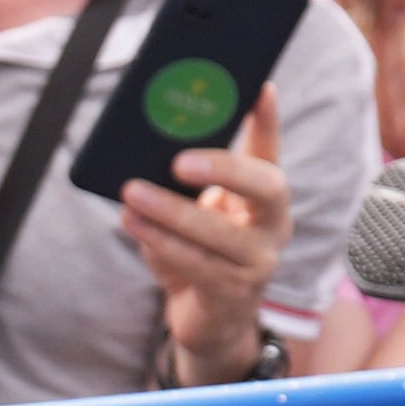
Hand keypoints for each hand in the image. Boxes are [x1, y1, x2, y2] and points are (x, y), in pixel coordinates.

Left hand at [125, 91, 291, 381]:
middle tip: (178, 161)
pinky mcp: (235, 293)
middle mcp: (274, 224)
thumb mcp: (194, 213)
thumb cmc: (198, 253)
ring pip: (220, 232)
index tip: (260, 86)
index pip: (271, 150)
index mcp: (265, 197)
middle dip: (226, 169)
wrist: (210, 319)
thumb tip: (144, 152)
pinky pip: (198, 264)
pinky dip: (161, 241)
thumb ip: (182, 186)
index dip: (267, 119)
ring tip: (131, 193)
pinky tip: (133, 222)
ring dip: (171, 211)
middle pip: (268, 187)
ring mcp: (260, 261)